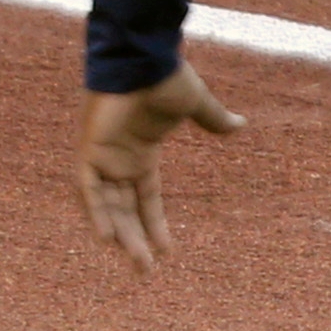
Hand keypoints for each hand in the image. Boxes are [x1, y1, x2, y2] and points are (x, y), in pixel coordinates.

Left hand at [76, 64, 243, 273]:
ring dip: (120, 236)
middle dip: (136, 242)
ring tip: (138, 263)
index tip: (168, 251)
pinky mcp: (89, 151)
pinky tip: (108, 238)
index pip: (146, 199)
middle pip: (125, 211)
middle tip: (146, 271)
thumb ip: (213, 120)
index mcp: (140, 155)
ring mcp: (102, 157)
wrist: (143, 58)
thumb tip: (241, 125)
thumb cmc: (165, 78)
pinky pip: (88, 190)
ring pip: (107, 208)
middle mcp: (118, 162)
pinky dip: (96, 213)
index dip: (155, 224)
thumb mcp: (194, 105)